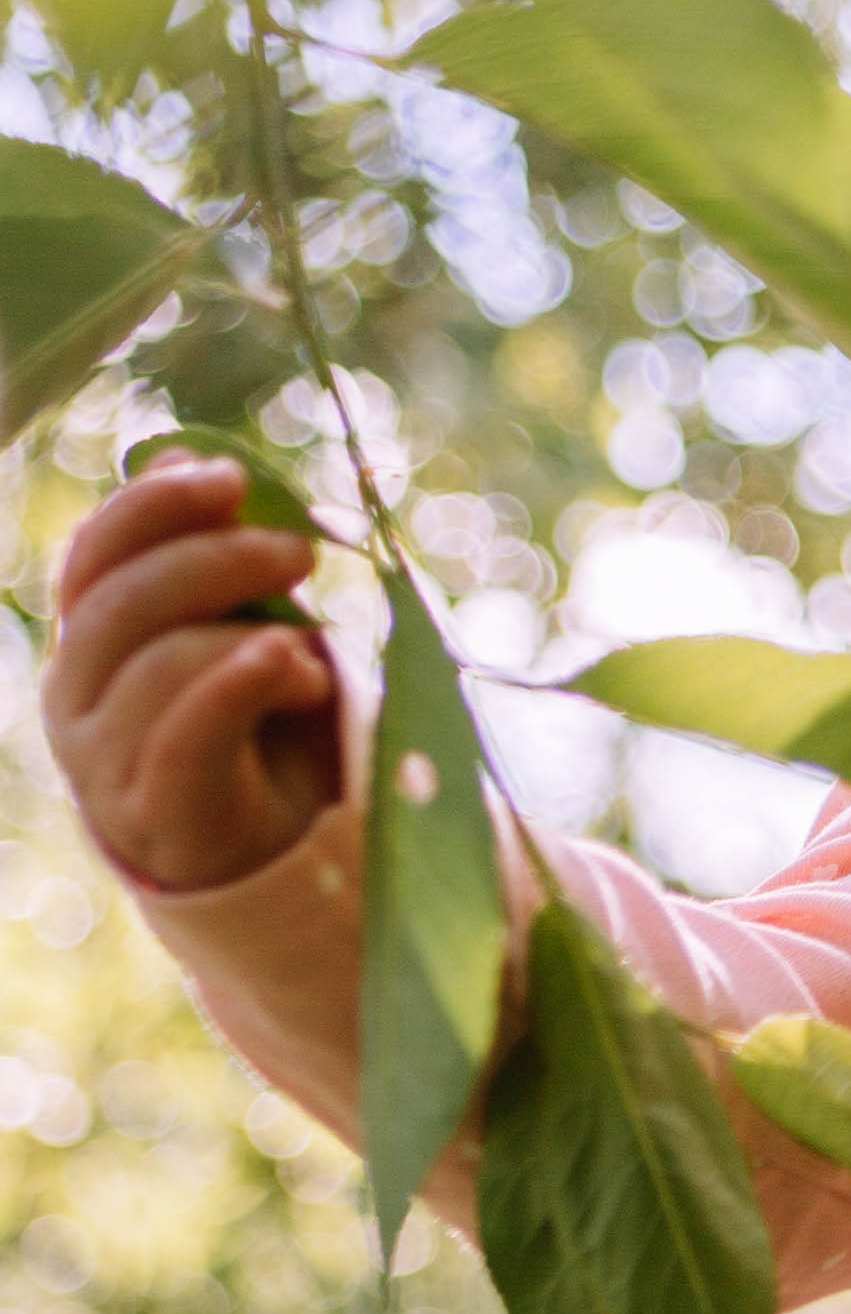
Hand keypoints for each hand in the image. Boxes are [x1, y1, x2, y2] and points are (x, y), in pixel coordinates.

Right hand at [41, 454, 338, 890]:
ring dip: (250, 637)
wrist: (265, 856)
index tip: (230, 478)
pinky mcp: (151, 812)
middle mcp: (75, 694)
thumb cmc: (252, 728)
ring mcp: (100, 759)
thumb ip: (208, 557)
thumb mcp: (233, 627)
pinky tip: (292, 665)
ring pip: (160, 661)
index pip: (94, 555)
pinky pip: (186, 734)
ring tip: (312, 655)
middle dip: (216, 560)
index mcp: (86, 639)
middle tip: (300, 552)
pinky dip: (238, 686)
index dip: (153, 505)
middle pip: (123, 601)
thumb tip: (187, 457)